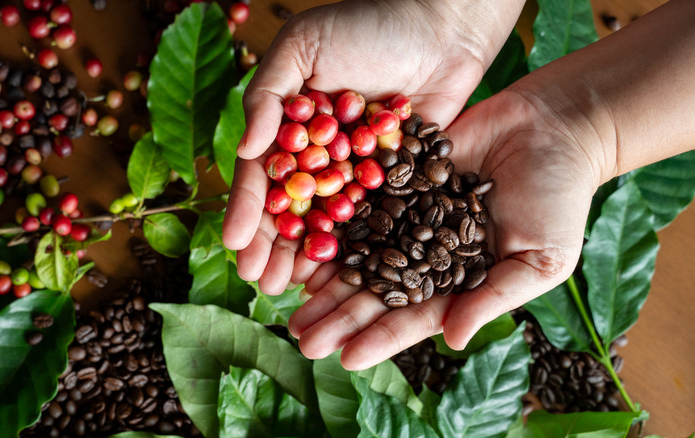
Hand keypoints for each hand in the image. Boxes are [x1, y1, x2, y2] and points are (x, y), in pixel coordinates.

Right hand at [223, 0, 524, 294]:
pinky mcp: (392, 182)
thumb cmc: (368, 24)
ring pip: (326, 223)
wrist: (442, 26)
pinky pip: (369, 221)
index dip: (248, 211)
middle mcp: (317, 156)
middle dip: (273, 247)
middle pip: (290, 210)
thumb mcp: (303, 46)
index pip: (260, 175)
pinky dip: (354, 249)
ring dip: (307, 257)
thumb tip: (245, 150)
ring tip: (292, 289)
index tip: (237, 245)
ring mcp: (355, 172)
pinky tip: (340, 276)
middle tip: (263, 282)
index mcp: (287, 126)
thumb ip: (268, 95)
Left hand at [288, 85, 607, 368]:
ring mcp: (408, 214)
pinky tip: (301, 241)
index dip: (380, 337)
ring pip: (359, 251)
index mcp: (458, 280)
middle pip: (375, 289)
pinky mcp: (397, 177)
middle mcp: (425, 251)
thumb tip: (455, 341)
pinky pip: (359, 201)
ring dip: (325, 277)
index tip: (345, 358)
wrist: (554, 125)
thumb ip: (494, 297)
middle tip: (300, 337)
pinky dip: (332, 222)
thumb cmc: (560, 196)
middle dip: (339, 315)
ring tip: (288, 299)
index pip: (413, 315)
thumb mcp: (540, 257)